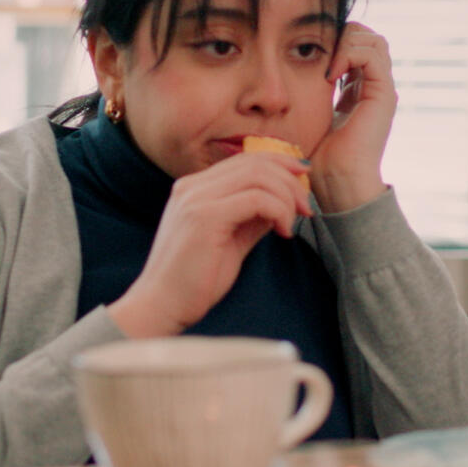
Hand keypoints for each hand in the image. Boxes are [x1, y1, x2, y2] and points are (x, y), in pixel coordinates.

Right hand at [108, 151, 313, 337]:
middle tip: (306, 208)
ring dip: (287, 197)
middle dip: (290, 182)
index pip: (245, 160)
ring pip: (258, 176)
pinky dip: (278, 211)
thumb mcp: (231, 241)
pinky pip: (256, 199)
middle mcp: (192, 186)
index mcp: (194, 188)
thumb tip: (282, 202)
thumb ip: (252, 218)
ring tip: (291, 224)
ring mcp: (196, 198)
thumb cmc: (194, 280)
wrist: (162, 306)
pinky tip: (281, 232)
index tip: (303, 179)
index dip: (280, 163)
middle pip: (255, 163)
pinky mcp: (204, 216)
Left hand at [309, 22, 394, 212]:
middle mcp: (374, 86)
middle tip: (319, 54)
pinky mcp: (383, 94)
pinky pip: (372, 54)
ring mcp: (381, 89)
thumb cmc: (316, 156)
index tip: (310, 56)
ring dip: (345, 44)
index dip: (334, 40)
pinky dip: (349, 54)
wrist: (337, 182)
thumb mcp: (307, 115)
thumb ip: (305, 92)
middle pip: (367, 36)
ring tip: (326, 68)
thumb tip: (281, 77)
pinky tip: (331, 75)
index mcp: (358, 89)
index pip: (355, 44)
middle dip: (342, 35)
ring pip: (372, 40)